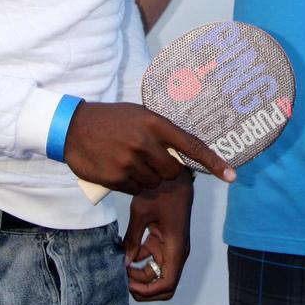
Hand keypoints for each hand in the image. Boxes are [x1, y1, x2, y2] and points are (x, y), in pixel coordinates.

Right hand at [63, 101, 234, 194]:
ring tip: (130, 162)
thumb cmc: (111, 119)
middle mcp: (145, 142)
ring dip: (148, 178)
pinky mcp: (116, 178)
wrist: (72, 127)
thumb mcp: (138, 115)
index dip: (214, 162)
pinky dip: (132, 185)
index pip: (191, 146)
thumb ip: (160, 131)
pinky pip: (136, 190)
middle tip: (153, 162)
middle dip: (168, 172)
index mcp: (154, 123)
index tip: (231, 176)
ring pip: (154, 183)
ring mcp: (130, 161)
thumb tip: (183, 151)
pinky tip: (120, 170)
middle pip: (173, 171)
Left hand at [123, 169, 194, 300]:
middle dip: (142, 286)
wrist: (173, 172)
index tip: (127, 282)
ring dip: (139, 275)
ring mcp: (172, 246)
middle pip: (163, 284)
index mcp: (175, 247)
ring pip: (157, 273)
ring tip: (119, 265)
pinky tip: (125, 253)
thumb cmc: (160, 189)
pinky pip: (154, 259)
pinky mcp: (166, 240)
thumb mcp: (141, 213)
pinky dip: (140, 261)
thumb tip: (123, 262)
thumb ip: (132, 240)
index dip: (147, 290)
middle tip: (121, 277)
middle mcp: (177, 251)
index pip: (167, 284)